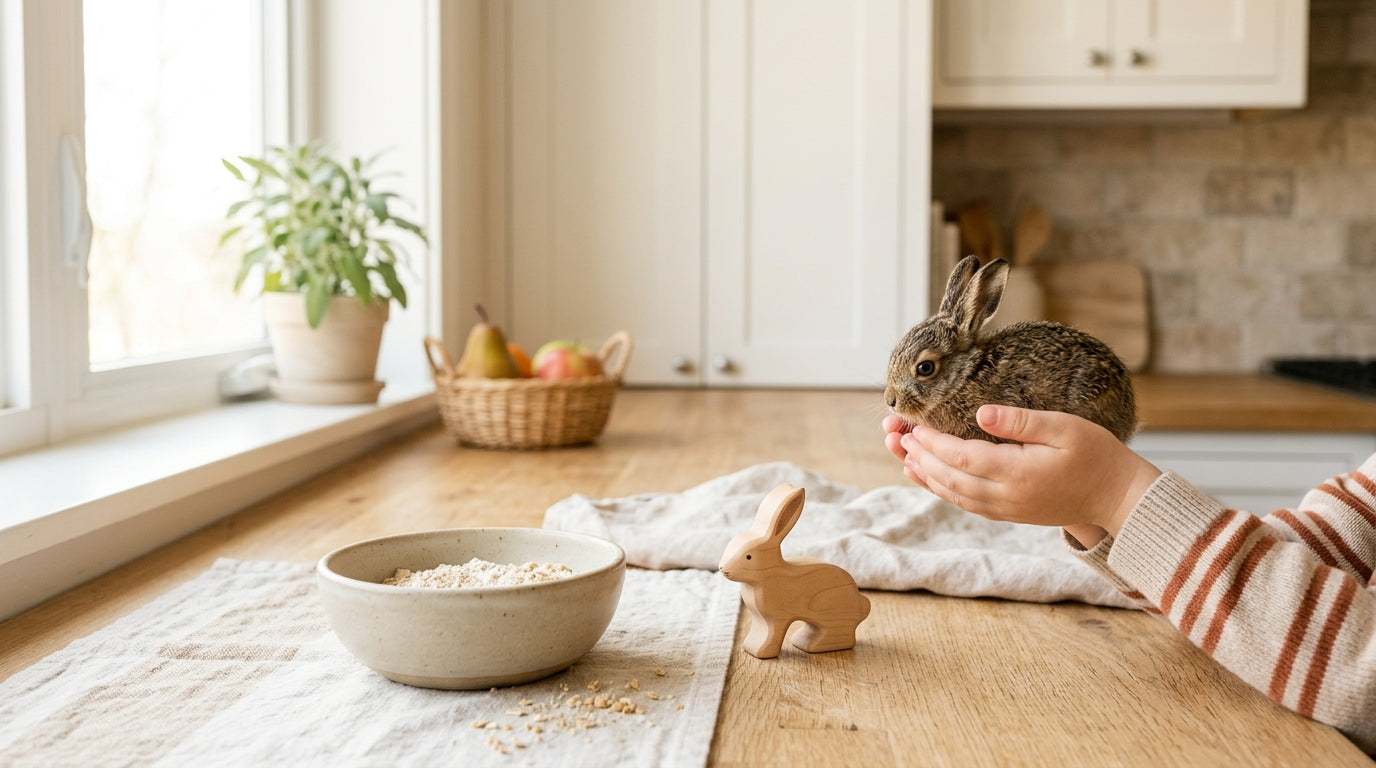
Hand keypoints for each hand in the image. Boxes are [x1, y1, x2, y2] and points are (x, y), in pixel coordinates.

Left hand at [881, 406, 1160, 545]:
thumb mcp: (1064, 427)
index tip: (911, 427)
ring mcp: (1005, 509)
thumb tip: (981, 412)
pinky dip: (943, 490)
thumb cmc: (1096, 456)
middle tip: (895, 435)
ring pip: (954, 494)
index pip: (961, 457)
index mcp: (1017, 472)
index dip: (932, 443)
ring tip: (902, 455)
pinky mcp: (1008, 513)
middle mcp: (1005, 496)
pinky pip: (966, 503)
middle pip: (950, 477)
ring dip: (925, 475)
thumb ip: (1021, 421)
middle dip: (919, 457)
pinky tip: (929, 477)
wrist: (1117, 497)